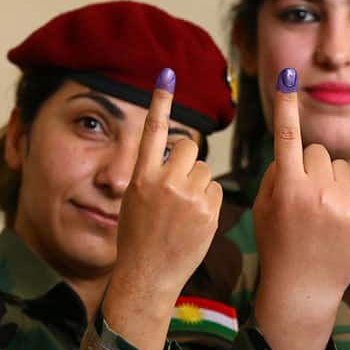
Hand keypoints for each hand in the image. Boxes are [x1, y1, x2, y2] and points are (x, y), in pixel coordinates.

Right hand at [105, 68, 222, 349]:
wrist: (148, 276)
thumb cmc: (139, 239)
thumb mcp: (134, 201)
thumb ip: (153, 174)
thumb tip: (177, 151)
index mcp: (140, 177)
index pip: (153, 131)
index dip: (161, 101)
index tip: (168, 73)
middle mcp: (163, 182)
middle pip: (190, 148)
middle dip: (188, 161)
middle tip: (179, 186)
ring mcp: (188, 197)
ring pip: (205, 169)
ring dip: (199, 184)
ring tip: (184, 211)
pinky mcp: (209, 210)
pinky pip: (216, 189)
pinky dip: (209, 201)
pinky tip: (196, 221)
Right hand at [252, 68, 349, 349]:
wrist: (305, 289)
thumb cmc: (278, 246)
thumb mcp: (265, 208)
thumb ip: (278, 173)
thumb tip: (295, 148)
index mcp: (287, 188)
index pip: (287, 137)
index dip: (287, 105)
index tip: (288, 76)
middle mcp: (317, 193)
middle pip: (318, 153)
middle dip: (312, 168)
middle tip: (307, 199)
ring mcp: (345, 205)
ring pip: (341, 168)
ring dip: (334, 182)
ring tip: (325, 215)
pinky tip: (341, 222)